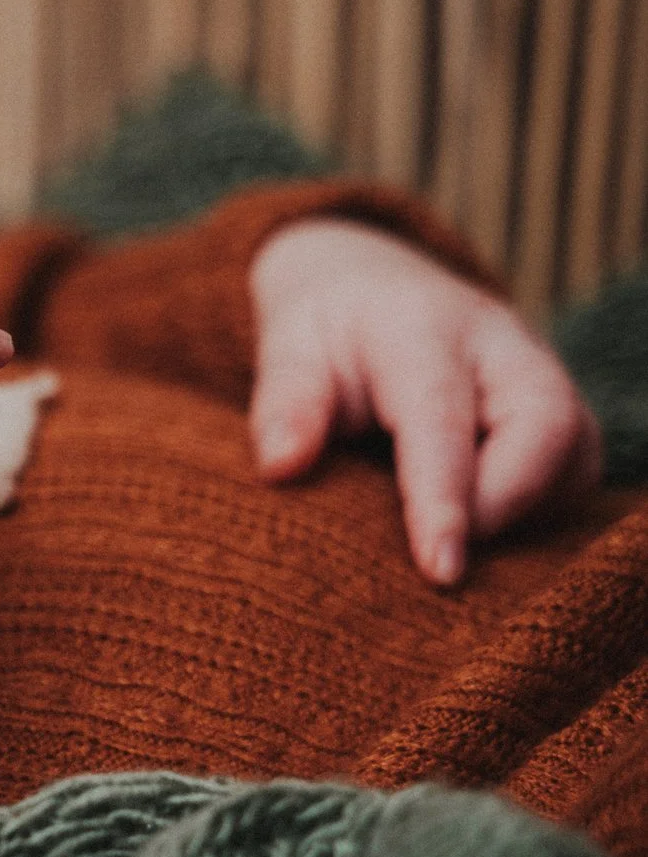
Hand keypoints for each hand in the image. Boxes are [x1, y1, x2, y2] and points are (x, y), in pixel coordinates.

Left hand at [249, 217, 602, 584]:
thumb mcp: (287, 349)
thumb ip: (285, 404)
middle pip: (546, 427)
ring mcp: (540, 375)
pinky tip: (482, 530)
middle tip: (444, 563)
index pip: (443, 416)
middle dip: (506, 505)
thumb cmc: (327, 332)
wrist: (371, 288)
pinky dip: (539, 510)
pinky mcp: (558, 409)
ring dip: (527, 513)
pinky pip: (576, 468)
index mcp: (422, 329)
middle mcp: (500, 347)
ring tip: (456, 545)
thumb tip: (280, 468)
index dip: (444, 498)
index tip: (440, 568)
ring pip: (576, 452)